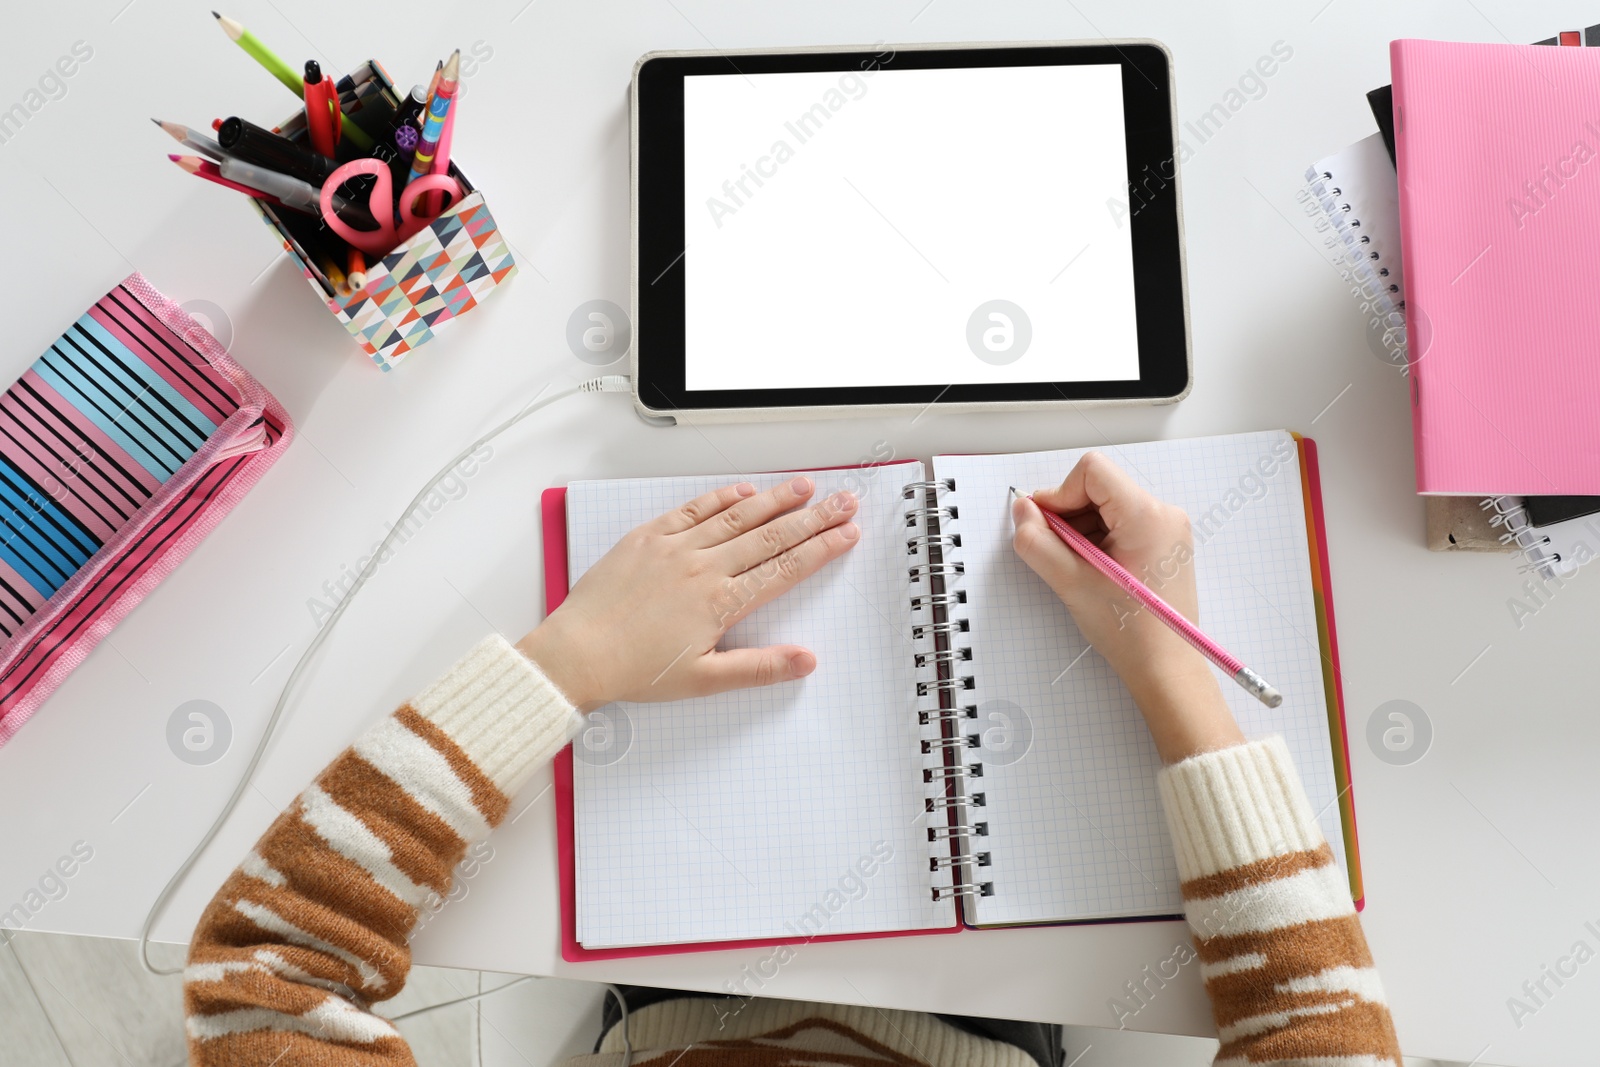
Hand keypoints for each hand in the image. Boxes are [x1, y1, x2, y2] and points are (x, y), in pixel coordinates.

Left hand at [517, 477, 859, 710]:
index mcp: (721, 602)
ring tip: (805, 487)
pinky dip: (721, 498)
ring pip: (737, 517)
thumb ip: (758, 668)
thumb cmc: (634, 670)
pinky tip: (743, 491)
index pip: (785, 569)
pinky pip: (693, 510)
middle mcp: (703, 567)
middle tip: (844, 502)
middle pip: (772, 536)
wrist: (576, 653)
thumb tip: (805, 661)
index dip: (822, 549)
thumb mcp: (703, 682)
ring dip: (775, 500)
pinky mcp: (648, 538)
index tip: (847, 533)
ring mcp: (675, 548)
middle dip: (813, 518)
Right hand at [1011, 452, 1242, 761]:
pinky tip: (1094, 570)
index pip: (1093, 472)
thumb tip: (1022, 510)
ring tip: (1079, 568)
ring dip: (1082, 528)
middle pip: (1099, 487)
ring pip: (1107, 505)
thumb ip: (1037, 541)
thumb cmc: (1129, 631)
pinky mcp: (1164, 542)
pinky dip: (1098, 538)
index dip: (1060, 493)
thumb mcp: (1071, 582)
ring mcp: (1167, 528)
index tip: (1045, 525)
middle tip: (1058, 552)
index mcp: (1147, 516)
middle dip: (1069, 515)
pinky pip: (1121, 522)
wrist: (1165, 668)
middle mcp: (1164, 513)